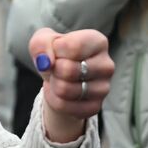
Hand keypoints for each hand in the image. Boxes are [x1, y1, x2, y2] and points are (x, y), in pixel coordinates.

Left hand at [29, 28, 113, 143]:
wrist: (61, 78)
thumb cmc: (56, 55)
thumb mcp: (44, 41)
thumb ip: (41, 44)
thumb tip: (45, 62)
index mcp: (99, 42)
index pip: (73, 46)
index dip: (56, 51)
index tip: (58, 52)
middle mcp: (107, 65)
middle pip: (68, 70)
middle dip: (54, 70)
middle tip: (57, 68)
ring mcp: (104, 88)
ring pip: (65, 90)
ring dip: (54, 85)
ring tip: (60, 80)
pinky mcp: (95, 106)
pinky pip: (64, 106)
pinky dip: (55, 101)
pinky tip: (62, 94)